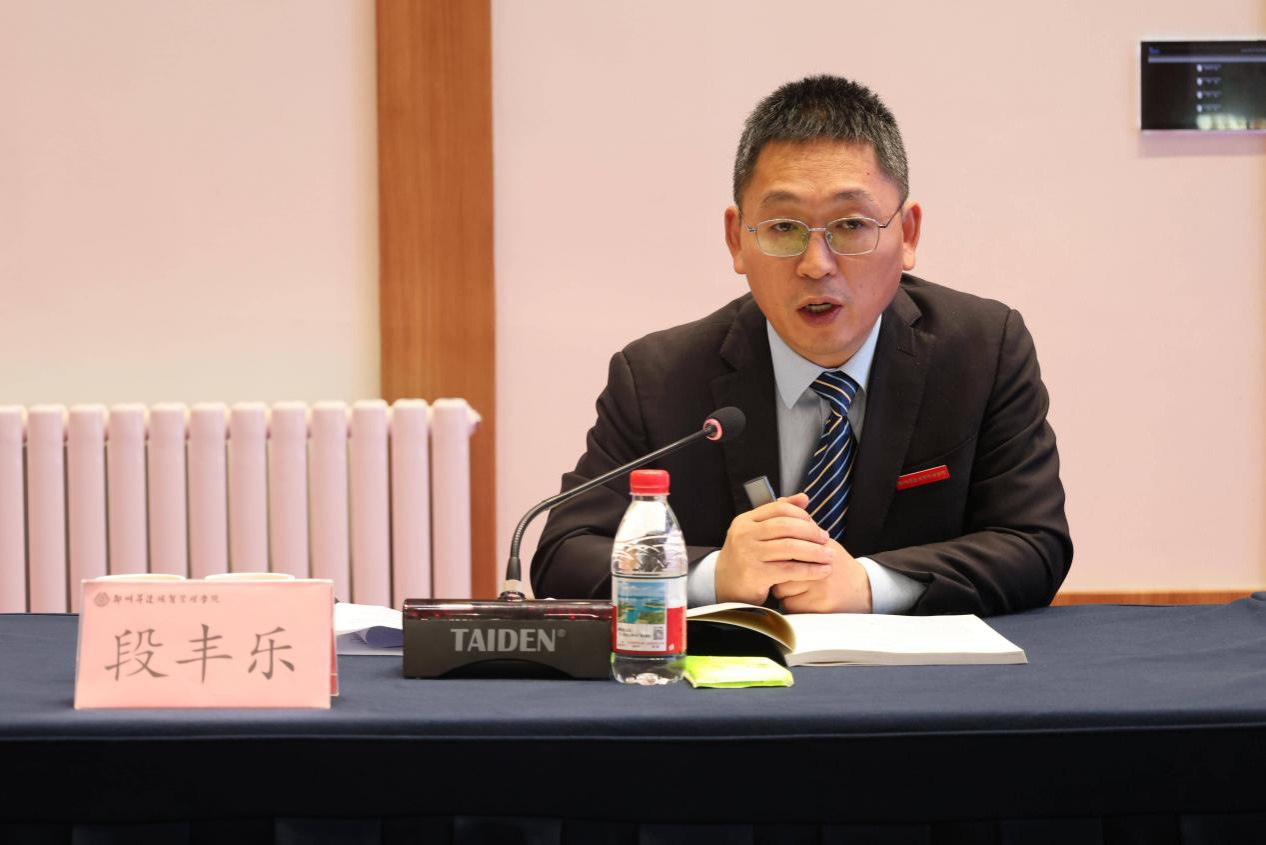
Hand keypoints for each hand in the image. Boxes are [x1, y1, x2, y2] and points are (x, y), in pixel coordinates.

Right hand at [714, 493, 835, 605]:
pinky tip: (822, 571)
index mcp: (745, 520)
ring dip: (815, 551)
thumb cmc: (747, 557)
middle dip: (811, 532)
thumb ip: (778, 515)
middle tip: (826, 539)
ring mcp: (748, 554)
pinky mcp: (755, 574)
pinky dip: (810, 570)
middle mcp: (744, 535)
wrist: (725, 585)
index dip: (801, 514)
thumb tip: (804, 498)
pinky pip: (789, 569)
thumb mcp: (756, 532)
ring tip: (829, 555)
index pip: (778, 508)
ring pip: (790, 547)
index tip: (815, 524)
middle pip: (785, 526)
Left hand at [772, 538, 872, 612]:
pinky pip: (789, 606)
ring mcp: (820, 589)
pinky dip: (791, 604)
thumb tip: (783, 510)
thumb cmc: (839, 566)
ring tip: (796, 588)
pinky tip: (801, 599)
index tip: (780, 558)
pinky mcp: (819, 607)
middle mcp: (821, 568)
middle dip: (779, 573)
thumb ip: (806, 531)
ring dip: (783, 590)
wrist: (864, 590)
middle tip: (785, 574)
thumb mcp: (827, 544)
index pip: (787, 549)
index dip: (780, 556)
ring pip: (781, 590)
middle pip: (780, 569)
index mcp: (821, 550)